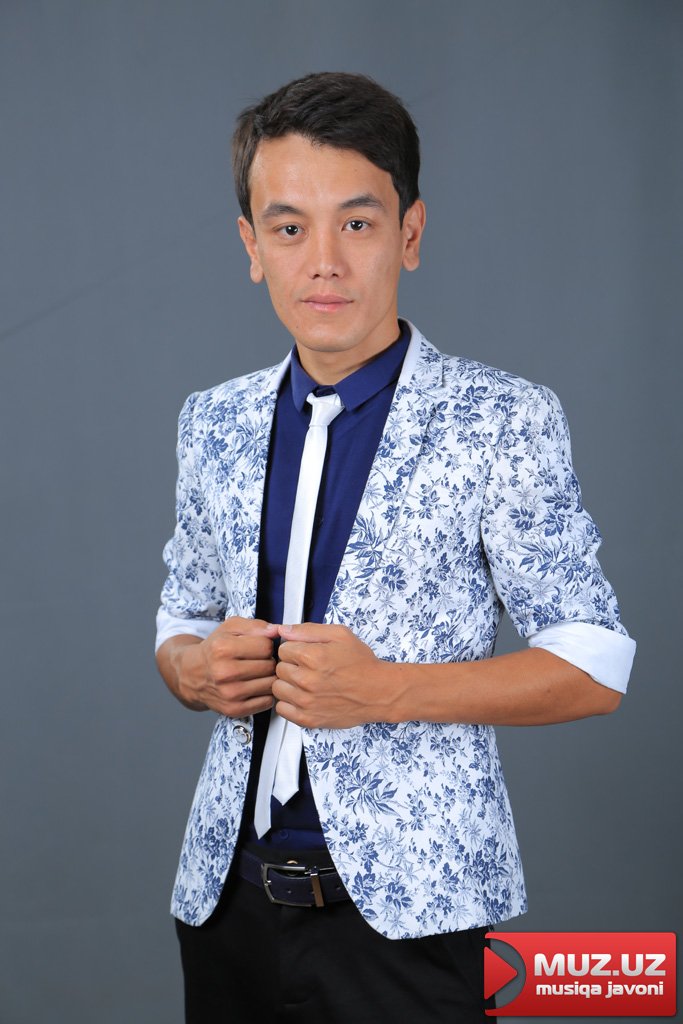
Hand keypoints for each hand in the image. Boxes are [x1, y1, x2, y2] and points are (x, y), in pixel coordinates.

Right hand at [165, 617, 278, 716]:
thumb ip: (255, 625)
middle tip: (257, 660)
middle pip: (269, 666)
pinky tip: (254, 686)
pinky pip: (267, 702)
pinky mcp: (234, 710)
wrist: (192, 675)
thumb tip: (276, 630)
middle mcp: (224, 672)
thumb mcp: (230, 628)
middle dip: (268, 661)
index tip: (258, 646)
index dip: (266, 644)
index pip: (266, 646)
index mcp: (222, 649)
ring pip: (271, 684)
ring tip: (256, 673)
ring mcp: (229, 693)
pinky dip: (265, 694)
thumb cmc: (214, 650)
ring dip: (268, 677)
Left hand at [273, 623, 396, 727]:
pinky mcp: (308, 719)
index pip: (282, 649)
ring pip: (278, 688)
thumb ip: (308, 630)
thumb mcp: (340, 635)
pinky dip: (289, 703)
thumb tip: (283, 629)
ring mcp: (306, 702)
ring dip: (288, 684)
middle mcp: (307, 680)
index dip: (294, 649)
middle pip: (279, 668)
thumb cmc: (362, 664)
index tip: (306, 653)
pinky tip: (303, 697)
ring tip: (306, 682)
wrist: (379, 692)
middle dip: (291, 666)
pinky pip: (281, 709)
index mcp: (312, 657)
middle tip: (309, 668)